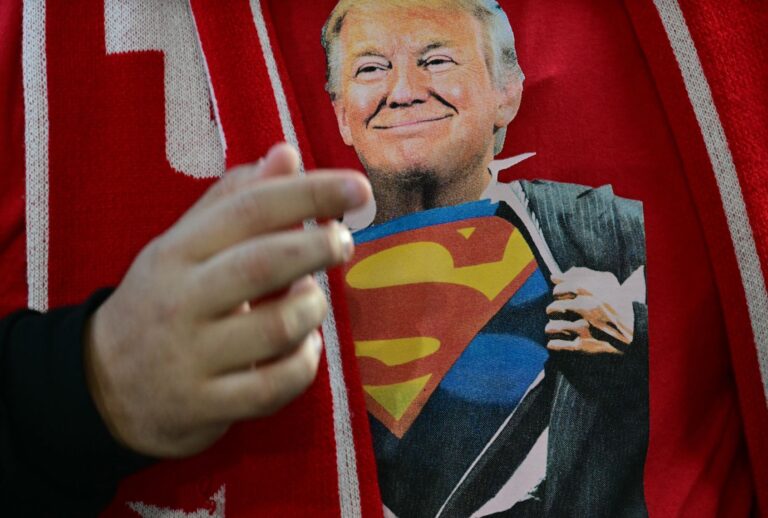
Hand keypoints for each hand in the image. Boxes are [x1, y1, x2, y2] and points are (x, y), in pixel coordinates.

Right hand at [83, 143, 371, 457]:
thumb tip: (288, 154)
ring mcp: (191, 357)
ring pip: (277, 327)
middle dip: (318, 246)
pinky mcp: (206, 404)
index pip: (249, 209)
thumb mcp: (184, 245)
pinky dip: (304, 363)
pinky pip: (275, 386)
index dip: (309, 193)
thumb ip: (235, 200)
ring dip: (311, 308)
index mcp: (177, 252)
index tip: (357, 186)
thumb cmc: (162, 301)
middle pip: (263, 263)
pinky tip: (305, 347)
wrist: (107, 385)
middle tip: (343, 241)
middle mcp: (180, 301)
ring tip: (310, 298)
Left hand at [545, 267, 642, 353]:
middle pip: (553, 308)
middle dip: (553, 310)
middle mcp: (584, 308)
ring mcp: (582, 328)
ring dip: (551, 327)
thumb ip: (579, 274)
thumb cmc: (618, 302)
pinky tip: (555, 342)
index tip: (561, 297)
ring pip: (552, 327)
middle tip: (558, 312)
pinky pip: (557, 345)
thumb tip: (554, 277)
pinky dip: (554, 344)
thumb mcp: (604, 281)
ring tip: (555, 327)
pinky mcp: (583, 345)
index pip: (558, 290)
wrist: (636, 329)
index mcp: (587, 290)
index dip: (558, 294)